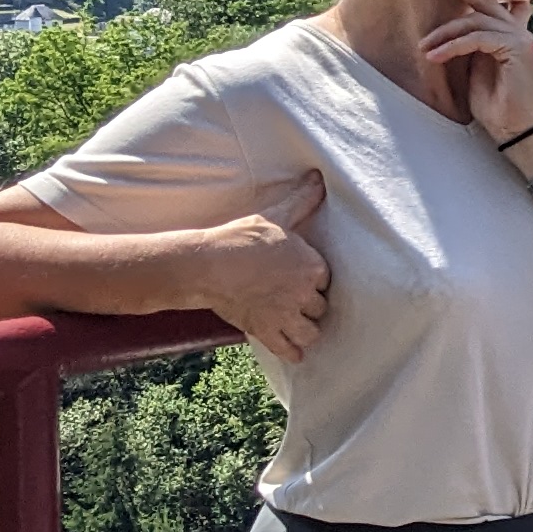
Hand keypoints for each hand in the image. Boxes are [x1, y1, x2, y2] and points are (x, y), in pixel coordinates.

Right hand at [199, 172, 330, 363]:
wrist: (207, 265)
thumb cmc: (241, 238)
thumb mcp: (275, 216)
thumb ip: (302, 201)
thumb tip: (318, 178)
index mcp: (312, 267)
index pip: (325, 280)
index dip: (314, 280)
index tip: (304, 280)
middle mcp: (305, 294)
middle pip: (321, 307)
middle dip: (310, 305)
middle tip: (298, 302)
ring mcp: (286, 315)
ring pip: (311, 332)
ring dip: (307, 330)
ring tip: (300, 327)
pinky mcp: (267, 331)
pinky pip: (289, 349)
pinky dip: (293, 353)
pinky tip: (295, 353)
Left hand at [425, 0, 532, 147]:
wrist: (515, 129)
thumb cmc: (495, 105)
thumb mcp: (473, 68)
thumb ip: (468, 45)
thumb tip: (450, 29)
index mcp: (508, 33)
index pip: (487, 3)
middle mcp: (517, 31)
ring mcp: (520, 37)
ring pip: (475, 21)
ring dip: (444, 33)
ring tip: (424, 47)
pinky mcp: (517, 47)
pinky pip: (478, 38)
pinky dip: (453, 46)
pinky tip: (435, 56)